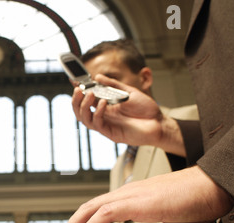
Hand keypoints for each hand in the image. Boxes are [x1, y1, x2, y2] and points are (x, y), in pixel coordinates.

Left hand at [59, 166, 233, 222]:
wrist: (212, 186)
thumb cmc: (196, 200)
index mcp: (133, 197)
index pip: (100, 207)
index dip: (84, 222)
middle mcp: (127, 193)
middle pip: (89, 206)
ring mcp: (130, 195)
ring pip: (91, 209)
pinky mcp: (136, 202)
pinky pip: (104, 215)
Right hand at [71, 74, 185, 155]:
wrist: (159, 122)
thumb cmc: (146, 109)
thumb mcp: (128, 92)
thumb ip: (113, 85)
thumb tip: (98, 77)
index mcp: (105, 108)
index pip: (86, 101)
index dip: (79, 93)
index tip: (74, 82)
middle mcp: (103, 117)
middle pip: (81, 112)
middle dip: (76, 101)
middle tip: (78, 89)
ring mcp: (106, 126)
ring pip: (85, 119)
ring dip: (84, 106)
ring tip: (89, 94)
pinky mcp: (111, 134)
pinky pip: (98, 124)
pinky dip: (98, 112)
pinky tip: (103, 103)